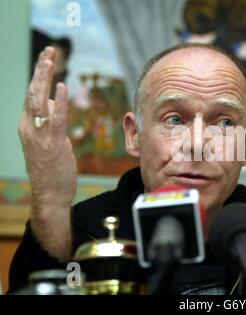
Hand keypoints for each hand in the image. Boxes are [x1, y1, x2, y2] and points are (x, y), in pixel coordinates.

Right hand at [18, 47, 76, 259]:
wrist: (49, 195)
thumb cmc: (51, 169)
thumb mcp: (49, 141)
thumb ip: (50, 121)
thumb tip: (55, 102)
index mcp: (26, 126)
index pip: (31, 96)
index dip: (39, 77)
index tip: (47, 59)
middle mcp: (28, 128)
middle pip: (32, 92)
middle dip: (40, 70)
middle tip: (49, 51)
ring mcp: (38, 136)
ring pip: (39, 101)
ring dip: (44, 78)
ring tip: (51, 59)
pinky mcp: (52, 144)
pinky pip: (55, 119)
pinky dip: (59, 101)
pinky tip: (62, 86)